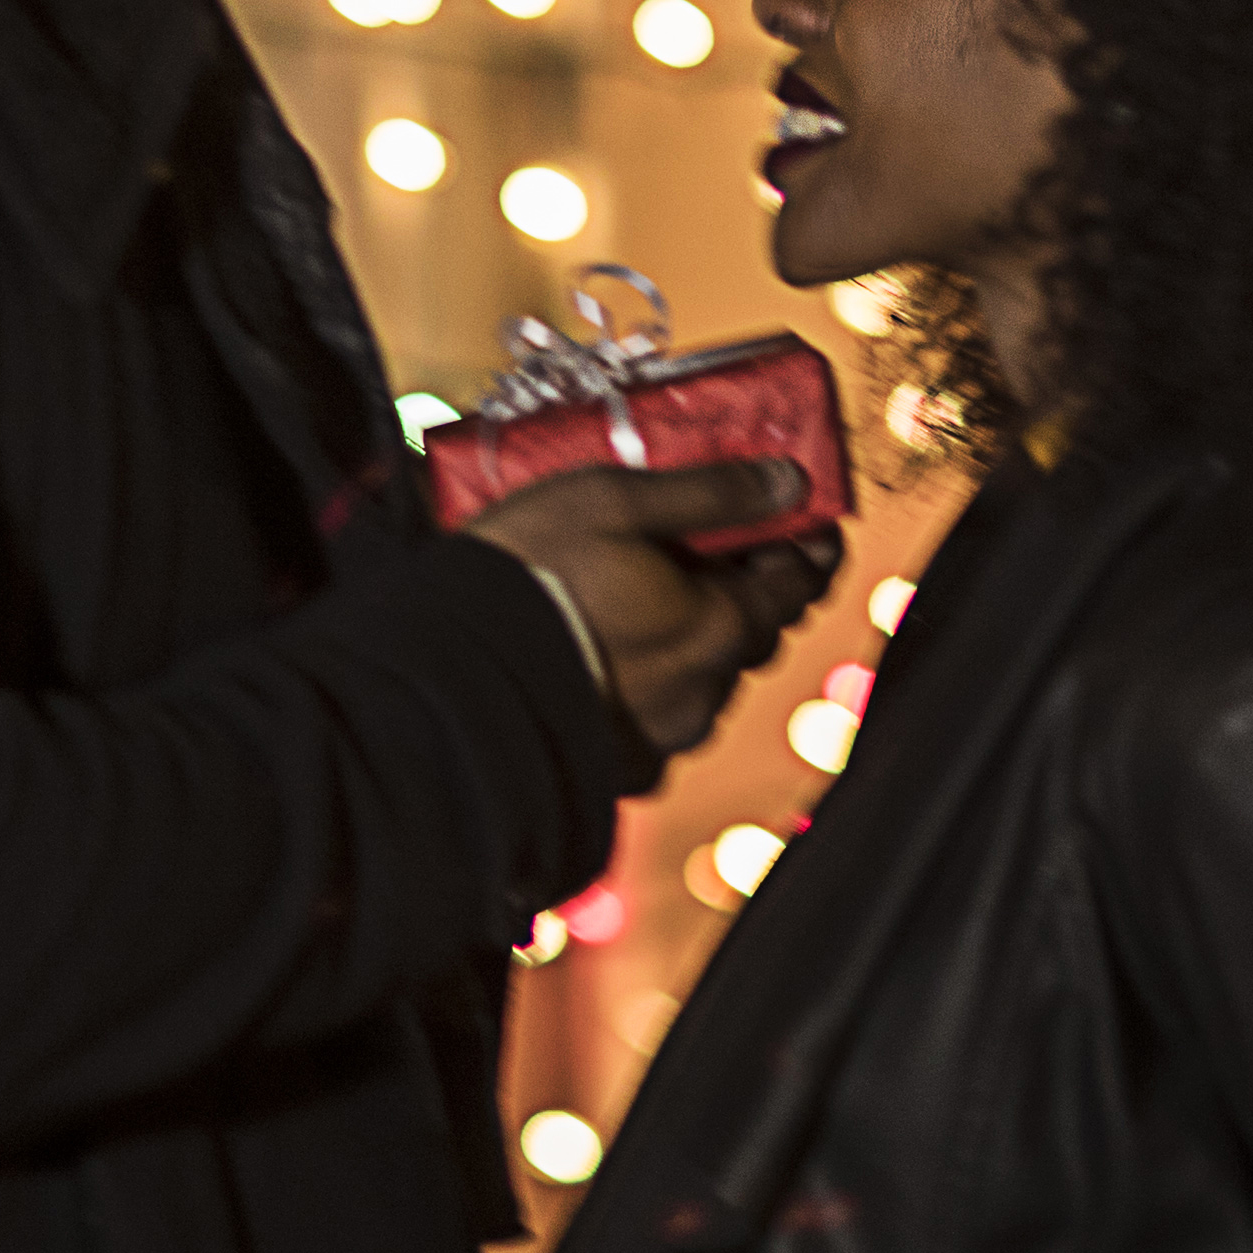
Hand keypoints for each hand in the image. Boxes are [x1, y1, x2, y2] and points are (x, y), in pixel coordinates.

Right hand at [469, 461, 844, 760]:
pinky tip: (603, 657)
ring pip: (704, 678)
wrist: (444, 680)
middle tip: (706, 547)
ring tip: (637, 600)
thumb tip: (790, 482)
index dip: (808, 545)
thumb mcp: (614, 501)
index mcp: (717, 626)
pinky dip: (646, 686)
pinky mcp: (622, 770)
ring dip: (689, 641)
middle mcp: (705, 692)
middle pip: (751, 632)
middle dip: (742, 589)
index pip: (801, 584)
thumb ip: (712, 492)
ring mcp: (664, 739)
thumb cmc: (526, 575)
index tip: (803, 518)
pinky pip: (656, 720)